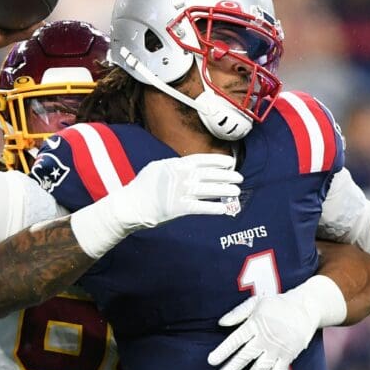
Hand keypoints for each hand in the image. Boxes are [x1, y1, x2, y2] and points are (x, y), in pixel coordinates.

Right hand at [116, 154, 242, 227]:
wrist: (130, 205)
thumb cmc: (143, 187)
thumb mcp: (158, 168)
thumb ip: (175, 166)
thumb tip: (191, 165)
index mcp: (175, 165)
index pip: (202, 160)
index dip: (218, 161)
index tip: (230, 163)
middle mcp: (179, 177)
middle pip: (209, 175)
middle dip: (226, 176)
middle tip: (239, 177)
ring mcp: (179, 193)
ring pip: (208, 190)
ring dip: (224, 190)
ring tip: (236, 190)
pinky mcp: (178, 209)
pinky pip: (200, 208)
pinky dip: (213, 208)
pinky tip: (224, 208)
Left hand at [207, 293, 317, 369]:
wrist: (304, 308)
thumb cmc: (276, 305)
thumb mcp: (256, 302)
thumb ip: (238, 313)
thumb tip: (220, 323)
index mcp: (254, 324)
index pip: (235, 340)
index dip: (223, 351)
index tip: (211, 361)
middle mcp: (265, 338)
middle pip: (245, 356)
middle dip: (231, 369)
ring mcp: (277, 349)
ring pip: (260, 368)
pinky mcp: (287, 356)